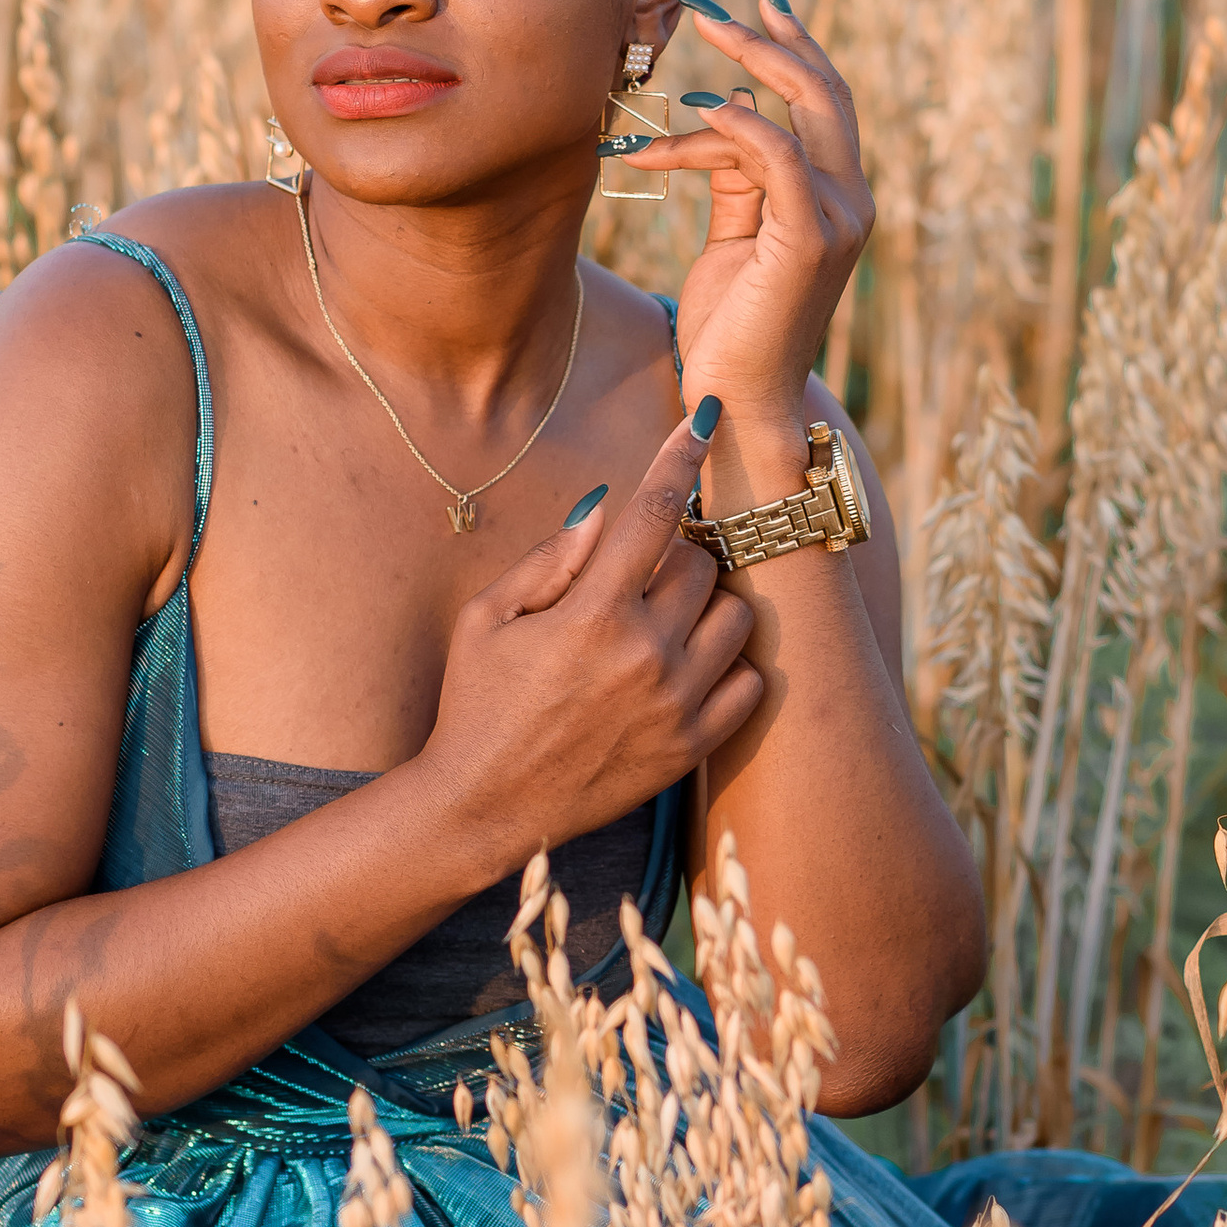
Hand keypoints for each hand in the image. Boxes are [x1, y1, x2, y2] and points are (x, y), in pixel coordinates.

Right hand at [415, 408, 762, 872]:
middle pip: (704, 564)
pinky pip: (750, 683)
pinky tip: (690, 666)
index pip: (652, 511)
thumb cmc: (476, 703)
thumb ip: (552, 558)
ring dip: (710, 606)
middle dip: (679, 554)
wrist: (483, 807)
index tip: (705, 419)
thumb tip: (607, 504)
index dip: (680, 455)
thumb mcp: (487, 619)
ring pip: (737, 618)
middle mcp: (644, 654)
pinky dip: (730, 665)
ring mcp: (675, 704)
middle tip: (643, 575)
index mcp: (591, 614)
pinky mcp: (690, 748)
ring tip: (669, 620)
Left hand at [616, 0, 871, 439]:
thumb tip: (732, 113)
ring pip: (795, 119)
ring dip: (731, 85)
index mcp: (838, 198)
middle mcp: (850, 202)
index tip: (758, 3)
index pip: (826, 103)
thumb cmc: (731, 327)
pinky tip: (697, 114)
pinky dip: (742, 127)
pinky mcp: (808, 241)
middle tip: (711, 9)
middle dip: (768, 43)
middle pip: (824, 94)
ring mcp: (837, 220)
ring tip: (674, 75)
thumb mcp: (734, 237)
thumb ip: (740, 178)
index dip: (795, 47)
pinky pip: (780, 158)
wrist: (738, 399)